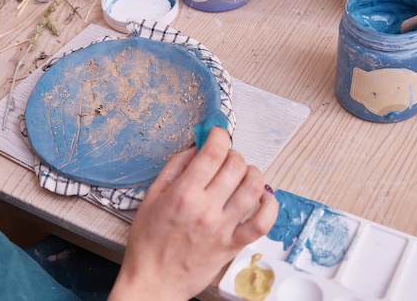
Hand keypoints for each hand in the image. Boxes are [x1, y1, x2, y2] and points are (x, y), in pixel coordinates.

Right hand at [109, 127, 277, 300]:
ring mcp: (223, 228)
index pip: (213, 153)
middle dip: (232, 153)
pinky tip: (262, 196)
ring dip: (251, 172)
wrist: (153, 282)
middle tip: (224, 157)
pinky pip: (262, 222)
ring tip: (242, 173)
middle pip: (235, 166)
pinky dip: (269, 205)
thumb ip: (173, 169)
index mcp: (183, 194)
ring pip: (253, 188)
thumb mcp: (150, 198)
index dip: (219, 136)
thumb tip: (194, 148)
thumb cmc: (148, 243)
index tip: (217, 134)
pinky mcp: (233, 245)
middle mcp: (206, 209)